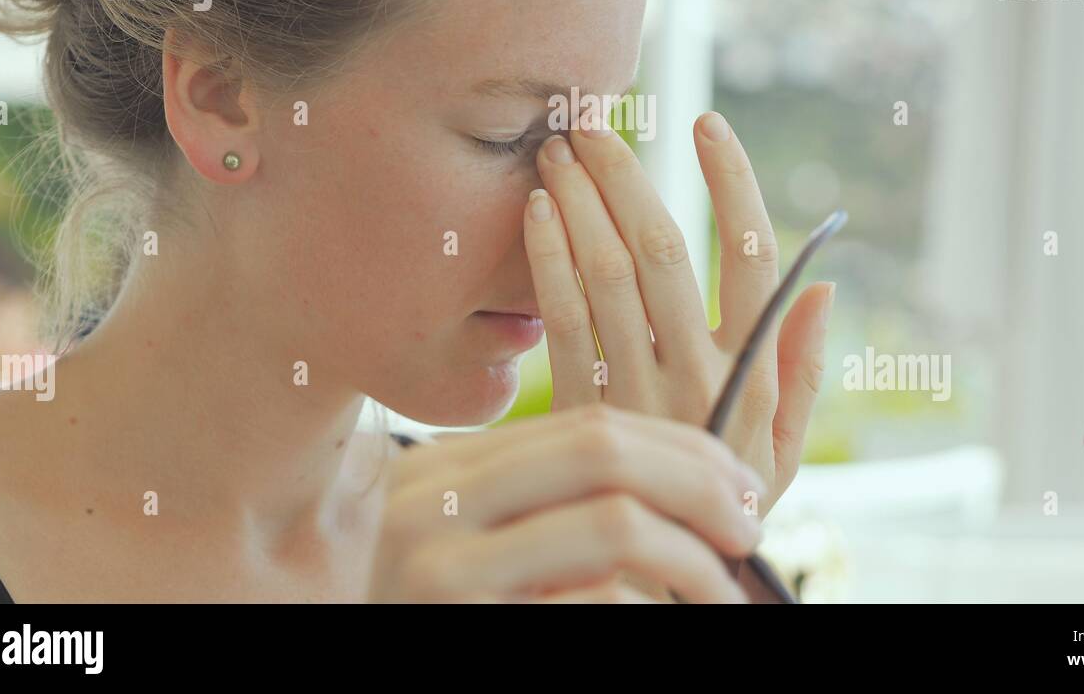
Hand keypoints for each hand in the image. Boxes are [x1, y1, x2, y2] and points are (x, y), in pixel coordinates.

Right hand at [368, 404, 765, 602]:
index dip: (681, 447)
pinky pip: (593, 601)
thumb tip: (667, 485)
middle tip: (749, 524)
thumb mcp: (466, 547)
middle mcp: (430, 501)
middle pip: (603, 450)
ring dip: (692, 558)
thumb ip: (536, 507)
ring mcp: (437, 566)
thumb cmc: (432, 612)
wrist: (334, 660)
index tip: (738, 482)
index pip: (586, 423)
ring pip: (613, 522)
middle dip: (700, 480)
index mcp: (442, 469)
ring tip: (720, 590)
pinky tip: (664, 621)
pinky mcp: (458, 618)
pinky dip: (646, 613)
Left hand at [523, 110, 834, 519]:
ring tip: (559, 148)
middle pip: (661, 250)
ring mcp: (635, 393)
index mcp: (756, 372)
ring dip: (579, 202)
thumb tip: (822, 283)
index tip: (706, 123)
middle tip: (595, 121)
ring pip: (606, 274)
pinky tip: (535, 210)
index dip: (731, 183)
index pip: (752, 259)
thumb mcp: (786, 449)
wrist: (661, 574)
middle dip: (624, 176)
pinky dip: (547, 258)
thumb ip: (805, 367)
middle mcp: (699, 375)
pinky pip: (561, 320)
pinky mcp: (579, 410)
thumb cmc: (728, 499)